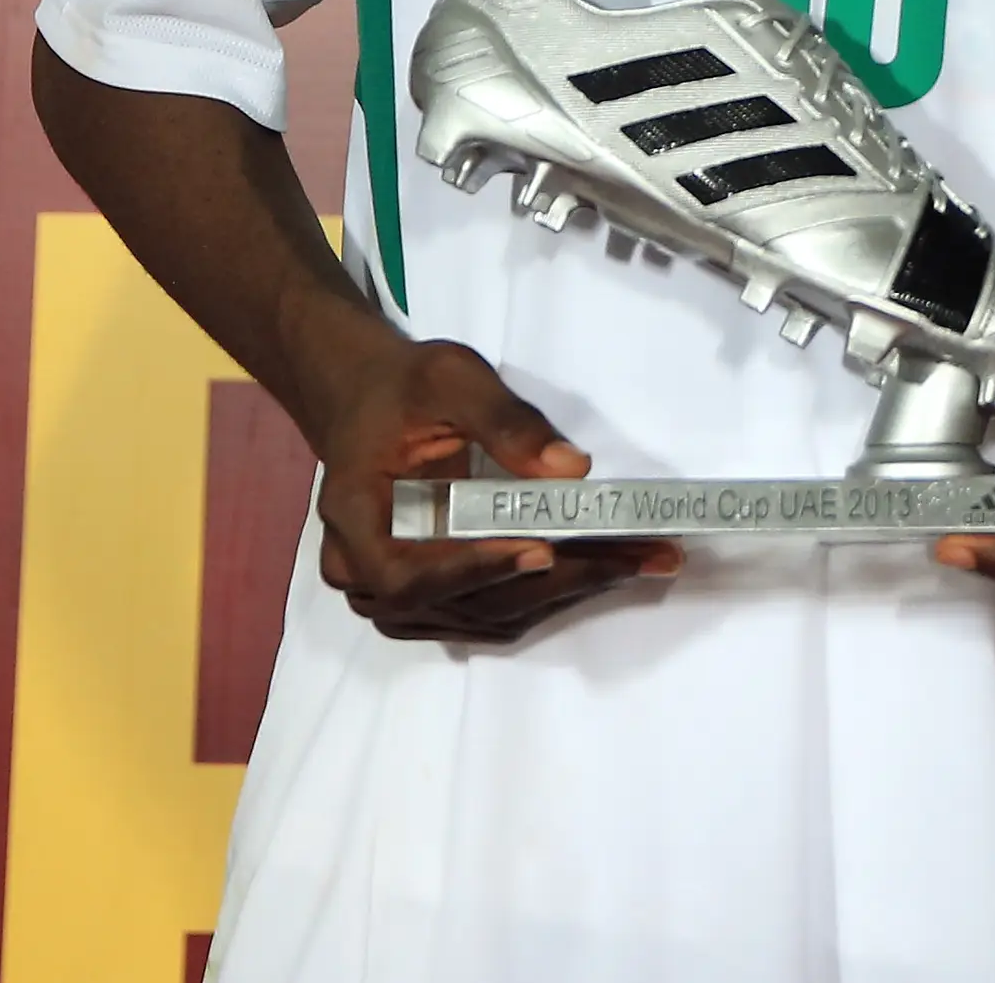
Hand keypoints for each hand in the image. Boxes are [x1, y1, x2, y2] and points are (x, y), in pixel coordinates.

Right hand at [302, 331, 677, 641]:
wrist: (371, 401)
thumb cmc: (404, 388)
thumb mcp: (450, 379)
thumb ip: (506, 421)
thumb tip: (571, 469)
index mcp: (354, 518)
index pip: (407, 573)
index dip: (474, 571)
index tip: (541, 551)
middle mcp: (364, 573)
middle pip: (462, 602)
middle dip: (554, 580)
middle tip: (634, 556)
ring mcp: (396, 595)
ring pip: (486, 614)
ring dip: (564, 591)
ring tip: (639, 559)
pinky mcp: (432, 597)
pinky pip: (491, 611)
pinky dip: (549, 592)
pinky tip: (605, 567)